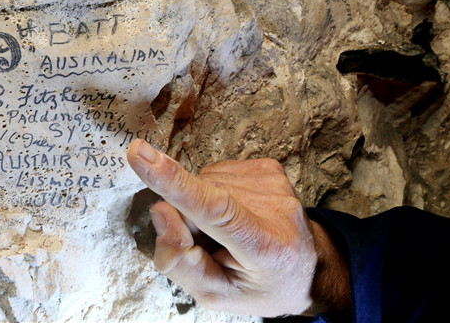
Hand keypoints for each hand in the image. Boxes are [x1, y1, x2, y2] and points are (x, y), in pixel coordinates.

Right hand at [127, 139, 349, 316]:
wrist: (307, 267)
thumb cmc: (260, 285)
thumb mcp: (217, 295)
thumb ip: (181, 262)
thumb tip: (161, 210)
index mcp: (265, 247)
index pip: (213, 208)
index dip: (174, 182)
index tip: (141, 154)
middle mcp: (274, 207)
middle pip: (199, 198)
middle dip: (189, 220)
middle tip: (210, 246)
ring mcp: (274, 182)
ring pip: (204, 182)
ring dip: (203, 207)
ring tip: (228, 232)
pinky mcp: (269, 166)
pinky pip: (217, 174)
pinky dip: (215, 193)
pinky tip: (236, 212)